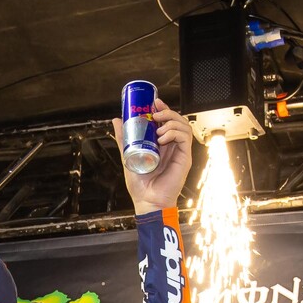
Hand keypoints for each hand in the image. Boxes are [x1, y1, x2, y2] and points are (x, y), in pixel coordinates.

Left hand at [114, 98, 195, 214]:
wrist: (147, 200)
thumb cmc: (139, 183)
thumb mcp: (128, 155)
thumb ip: (124, 139)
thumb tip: (117, 120)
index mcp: (162, 144)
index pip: (167, 121)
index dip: (163, 108)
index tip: (154, 102)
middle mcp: (173, 145)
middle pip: (178, 120)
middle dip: (168, 111)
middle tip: (156, 113)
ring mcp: (180, 151)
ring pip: (184, 125)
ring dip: (171, 122)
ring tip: (158, 128)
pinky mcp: (185, 158)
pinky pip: (186, 137)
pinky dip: (175, 132)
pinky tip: (163, 138)